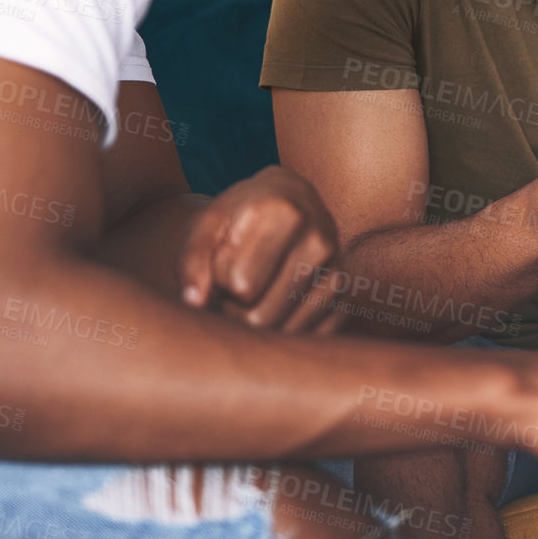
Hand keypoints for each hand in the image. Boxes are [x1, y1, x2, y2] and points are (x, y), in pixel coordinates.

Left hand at [178, 165, 345, 334]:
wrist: (291, 200)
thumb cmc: (242, 214)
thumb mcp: (209, 224)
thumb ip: (193, 260)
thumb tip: (194, 302)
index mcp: (284, 214)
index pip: (240, 285)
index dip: (220, 280)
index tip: (224, 260)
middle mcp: (320, 240)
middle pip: (261, 315)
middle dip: (236, 308)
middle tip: (233, 283)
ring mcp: (338, 270)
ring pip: (283, 333)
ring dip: (258, 320)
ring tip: (254, 291)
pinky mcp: (344, 297)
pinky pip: (308, 338)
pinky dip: (284, 330)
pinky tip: (275, 303)